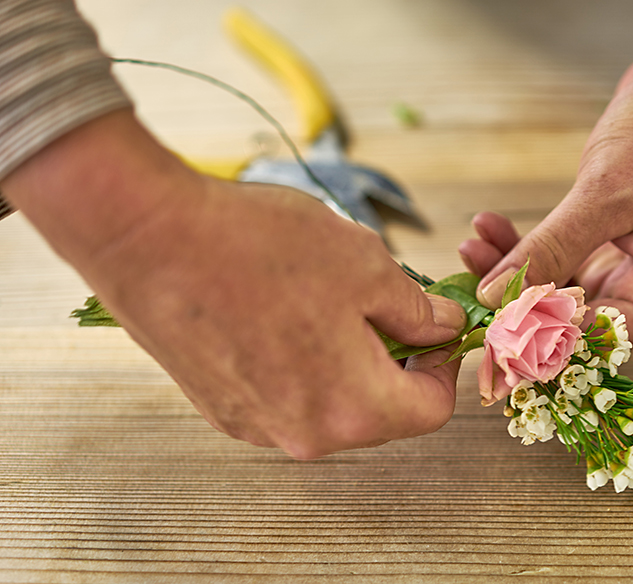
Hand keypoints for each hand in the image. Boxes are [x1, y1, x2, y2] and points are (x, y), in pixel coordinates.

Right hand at [2, 110, 466, 458]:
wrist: (148, 237)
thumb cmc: (259, 246)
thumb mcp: (366, 266)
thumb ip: (416, 311)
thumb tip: (442, 328)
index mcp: (353, 409)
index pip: (431, 409)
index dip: (443, 363)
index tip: (435, 327)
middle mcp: (305, 435)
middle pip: (380, 412)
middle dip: (394, 362)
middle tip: (383, 305)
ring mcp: (257, 427)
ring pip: (331, 404)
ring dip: (346, 362)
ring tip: (325, 301)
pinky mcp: (220, 409)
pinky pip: (285, 398)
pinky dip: (300, 365)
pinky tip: (280, 313)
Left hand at [460, 0, 632, 344]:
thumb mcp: (607, 194)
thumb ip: (551, 248)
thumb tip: (496, 296)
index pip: (597, 339)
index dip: (540, 343)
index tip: (486, 330)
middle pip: (574, 319)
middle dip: (518, 304)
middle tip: (467, 289)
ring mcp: (630, 262)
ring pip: (559, 287)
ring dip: (514, 269)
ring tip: (471, 246)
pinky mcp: (609, 238)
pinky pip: (559, 256)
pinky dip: (527, 244)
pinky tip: (490, 225)